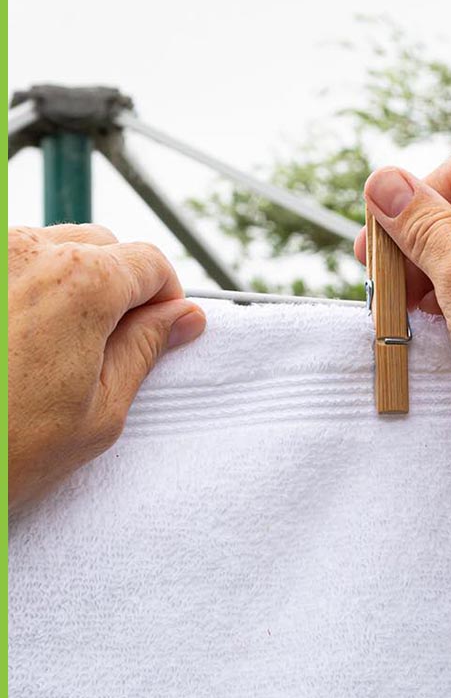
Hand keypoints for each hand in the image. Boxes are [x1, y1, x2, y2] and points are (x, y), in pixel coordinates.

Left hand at [8, 225, 205, 510]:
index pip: (151, 263)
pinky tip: (7, 342)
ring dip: (64, 286)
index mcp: (82, 282)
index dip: (162, 300)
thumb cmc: (1, 451)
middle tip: (100, 349)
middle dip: (116, 287)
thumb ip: (146, 349)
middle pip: (103, 246)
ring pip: (51, 249)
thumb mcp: (97, 412)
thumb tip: (185, 318)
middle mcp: (28, 250)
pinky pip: (8, 265)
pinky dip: (20, 291)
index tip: (153, 333)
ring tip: (41, 351)